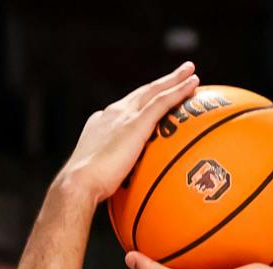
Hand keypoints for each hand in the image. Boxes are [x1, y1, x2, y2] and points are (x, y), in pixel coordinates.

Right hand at [59, 62, 203, 201]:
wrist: (78, 182)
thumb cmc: (85, 189)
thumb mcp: (99, 178)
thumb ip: (113, 176)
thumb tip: (121, 194)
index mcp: (102, 124)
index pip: (126, 110)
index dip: (141, 104)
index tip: (153, 101)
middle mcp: (113, 114)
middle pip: (143, 93)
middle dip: (162, 82)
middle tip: (180, 72)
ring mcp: (124, 115)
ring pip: (155, 91)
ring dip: (174, 79)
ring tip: (191, 71)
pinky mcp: (136, 123)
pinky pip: (163, 101)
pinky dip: (179, 90)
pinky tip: (194, 84)